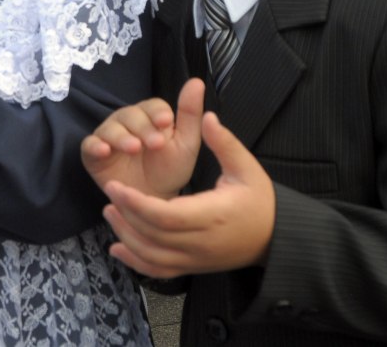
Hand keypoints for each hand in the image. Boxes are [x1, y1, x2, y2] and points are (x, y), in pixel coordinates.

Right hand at [82, 77, 205, 199]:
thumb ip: (190, 114)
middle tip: (155, 144)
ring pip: (111, 128)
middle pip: (130, 115)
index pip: (152, 106)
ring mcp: (108, 137)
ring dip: (122, 136)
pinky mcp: (93, 155)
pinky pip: (89, 145)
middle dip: (143, 127)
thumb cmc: (170, 170)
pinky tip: (104, 151)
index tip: (166, 122)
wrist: (153, 201)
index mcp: (150, 117)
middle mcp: (127, 123)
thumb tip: (196, 82)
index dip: (157, 112)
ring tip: (134, 148)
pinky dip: (95, 145)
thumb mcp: (186, 144)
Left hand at [100, 106, 275, 277]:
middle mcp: (201, 242)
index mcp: (212, 215)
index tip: (117, 185)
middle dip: (126, 214)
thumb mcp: (246, 167)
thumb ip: (224, 142)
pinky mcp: (193, 267)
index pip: (165, 215)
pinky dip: (135, 261)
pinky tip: (118, 247)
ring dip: (126, 236)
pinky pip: (159, 271)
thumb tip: (207, 115)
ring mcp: (196, 259)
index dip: (136, 202)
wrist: (276, 238)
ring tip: (110, 211)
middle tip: (110, 190)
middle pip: (153, 236)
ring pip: (151, 256)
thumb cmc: (260, 199)